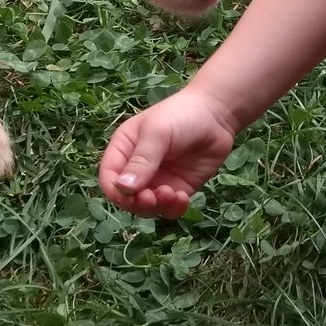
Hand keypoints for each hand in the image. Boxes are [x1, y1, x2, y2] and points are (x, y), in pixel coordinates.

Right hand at [99, 88, 237, 216]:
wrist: (216, 115)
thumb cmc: (180, 115)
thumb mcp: (157, 133)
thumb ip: (141, 160)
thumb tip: (122, 188)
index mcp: (124, 150)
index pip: (109, 178)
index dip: (116, 191)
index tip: (131, 195)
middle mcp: (137, 169)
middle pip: (126, 198)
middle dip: (138, 203)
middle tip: (153, 198)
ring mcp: (157, 181)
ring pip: (147, 208)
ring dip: (157, 207)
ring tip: (173, 194)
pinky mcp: (177, 189)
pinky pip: (168, 209)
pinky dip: (173, 209)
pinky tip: (183, 198)